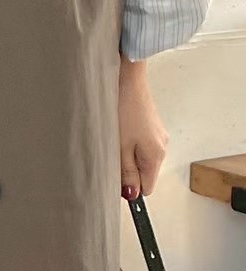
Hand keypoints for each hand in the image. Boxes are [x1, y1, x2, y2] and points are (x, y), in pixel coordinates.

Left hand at [118, 55, 168, 199]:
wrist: (127, 76)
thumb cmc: (123, 107)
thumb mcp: (120, 146)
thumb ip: (125, 171)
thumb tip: (131, 193)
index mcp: (156, 155)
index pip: (147, 187)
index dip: (130, 188)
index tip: (115, 181)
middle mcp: (161, 145)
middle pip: (144, 172)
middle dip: (126, 169)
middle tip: (109, 154)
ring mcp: (156, 133)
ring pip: (139, 156)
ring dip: (125, 153)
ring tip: (111, 138)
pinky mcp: (149, 123)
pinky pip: (138, 142)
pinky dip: (127, 141)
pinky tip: (116, 129)